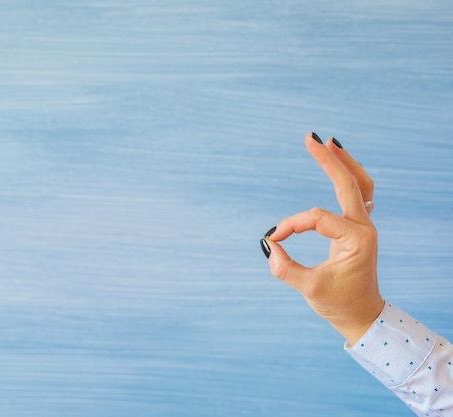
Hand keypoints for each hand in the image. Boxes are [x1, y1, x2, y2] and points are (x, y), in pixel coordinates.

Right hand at [261, 132, 384, 345]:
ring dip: (345, 163)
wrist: (362, 316)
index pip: (316, 218)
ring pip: (360, 184)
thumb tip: (268, 245)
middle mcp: (364, 227)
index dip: (290, 226)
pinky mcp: (358, 229)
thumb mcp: (309, 288)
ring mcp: (364, 226)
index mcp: (356, 239)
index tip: (273, 240)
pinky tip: (339, 166)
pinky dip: (349, 178)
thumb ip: (284, 267)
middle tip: (310, 138)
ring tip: (329, 142)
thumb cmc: (339, 304)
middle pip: (349, 183)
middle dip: (329, 160)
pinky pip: (358, 195)